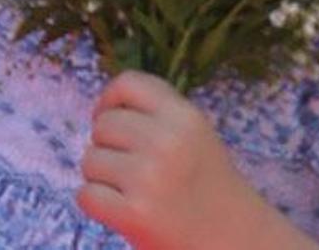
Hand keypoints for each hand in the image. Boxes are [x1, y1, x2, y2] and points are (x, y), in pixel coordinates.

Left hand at [80, 70, 265, 249]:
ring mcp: (149, 178)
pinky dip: (95, 203)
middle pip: (103, 124)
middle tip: (126, 164)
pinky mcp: (135, 214)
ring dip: (100, 175)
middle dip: (105, 144)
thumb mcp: (195, 133)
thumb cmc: (206, 182)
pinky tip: (119, 207)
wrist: (232, 235)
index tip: (110, 117)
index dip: (109, 100)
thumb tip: (104, 106)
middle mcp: (167, 142)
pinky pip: (86, 194)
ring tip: (127, 188)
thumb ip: (158, 113)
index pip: (128, 83)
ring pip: (90, 160)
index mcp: (184, 116)